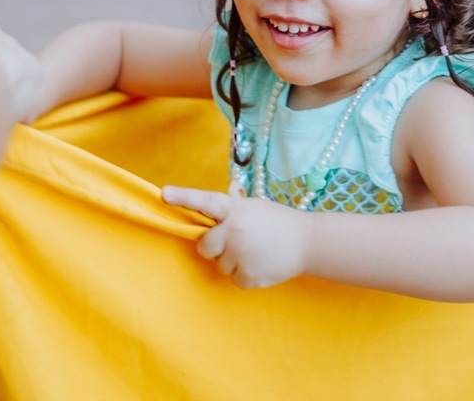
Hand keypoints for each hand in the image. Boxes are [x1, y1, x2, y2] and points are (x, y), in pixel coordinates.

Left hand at [162, 184, 310, 288]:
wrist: (309, 242)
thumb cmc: (277, 222)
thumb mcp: (254, 208)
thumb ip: (231, 211)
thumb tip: (209, 217)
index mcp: (237, 209)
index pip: (206, 202)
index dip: (184, 198)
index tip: (163, 194)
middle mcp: (236, 231)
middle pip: (205, 246)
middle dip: (215, 247)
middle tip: (235, 242)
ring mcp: (242, 255)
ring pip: (220, 265)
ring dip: (234, 262)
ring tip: (256, 252)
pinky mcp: (249, 276)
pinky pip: (235, 280)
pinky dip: (246, 275)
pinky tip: (261, 264)